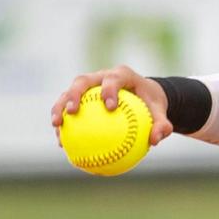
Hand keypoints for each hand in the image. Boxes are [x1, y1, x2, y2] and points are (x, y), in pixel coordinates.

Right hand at [50, 65, 173, 146]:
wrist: (142, 96)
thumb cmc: (150, 103)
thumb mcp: (160, 112)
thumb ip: (161, 124)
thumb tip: (154, 139)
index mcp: (122, 75)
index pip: (114, 78)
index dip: (110, 89)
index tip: (110, 107)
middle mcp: (101, 76)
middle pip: (83, 80)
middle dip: (75, 94)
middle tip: (73, 111)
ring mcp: (89, 85)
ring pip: (68, 92)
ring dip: (60, 107)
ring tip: (57, 126)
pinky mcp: (81, 97)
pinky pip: (68, 108)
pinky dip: (64, 123)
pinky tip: (62, 143)